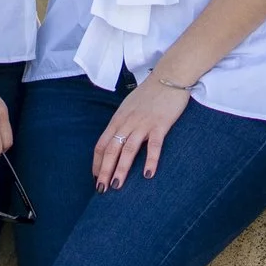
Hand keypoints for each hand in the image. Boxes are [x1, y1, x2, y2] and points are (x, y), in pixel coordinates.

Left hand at [92, 75, 192, 189]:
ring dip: (121, 169)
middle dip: (104, 171)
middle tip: (101, 190)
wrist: (169, 75)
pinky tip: (148, 175)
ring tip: (116, 185)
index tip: (96, 177)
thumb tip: (117, 140)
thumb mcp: (129, 106)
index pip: (102, 144)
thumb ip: (123, 123)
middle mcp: (127, 122)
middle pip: (111, 150)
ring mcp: (143, 123)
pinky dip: (150, 160)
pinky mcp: (160, 124)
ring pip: (128, 150)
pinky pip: (154, 145)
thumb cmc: (150, 92)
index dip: (97, 163)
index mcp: (118, 119)